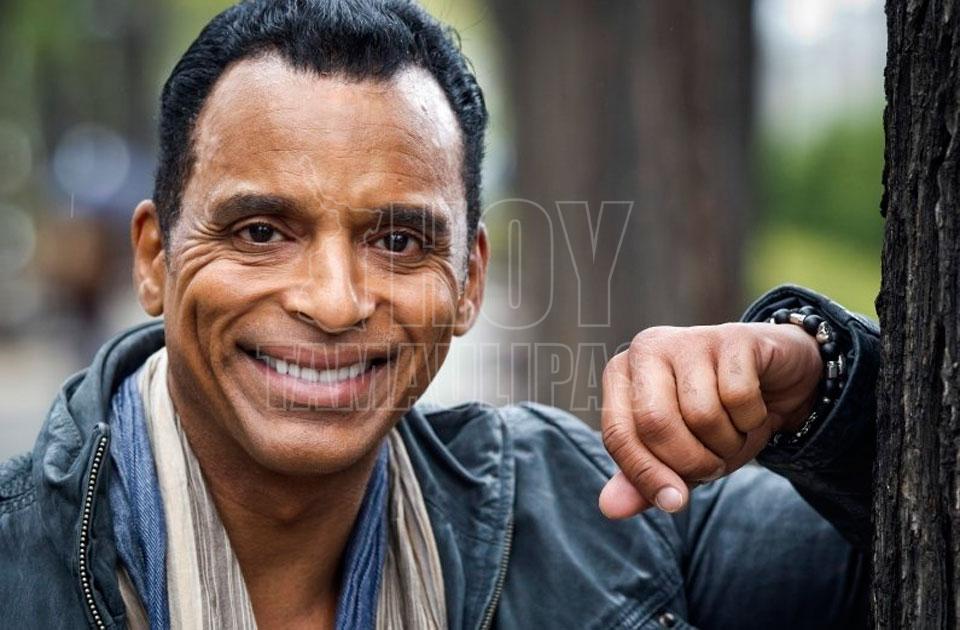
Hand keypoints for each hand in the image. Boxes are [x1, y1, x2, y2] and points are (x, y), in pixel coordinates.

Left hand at [598, 322, 821, 517]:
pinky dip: (752, 420)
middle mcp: (647, 348)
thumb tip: (609, 509)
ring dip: (727, 443)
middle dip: (691, 462)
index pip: (618, 433)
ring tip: (734, 432)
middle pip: (655, 424)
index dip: (645, 475)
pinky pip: (739, 397)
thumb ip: (643, 481)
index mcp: (621, 375)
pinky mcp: (732, 336)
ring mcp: (689, 338)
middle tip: (714, 465)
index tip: (674, 502)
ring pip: (702, 415)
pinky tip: (755, 409)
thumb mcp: (679, 456)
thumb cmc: (718, 417)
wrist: (777, 382)